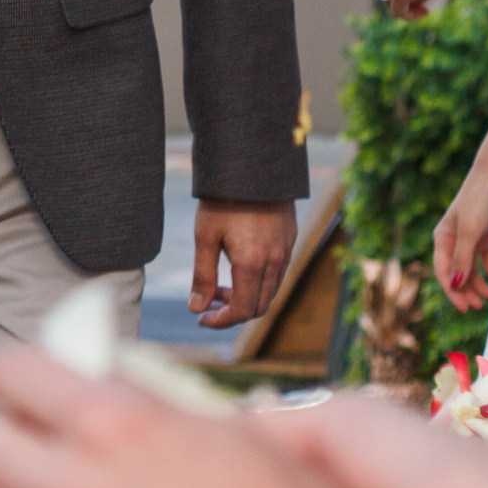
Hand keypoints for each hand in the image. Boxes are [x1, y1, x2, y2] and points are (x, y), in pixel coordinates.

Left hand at [189, 199, 295, 328]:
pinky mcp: (290, 241)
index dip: (221, 320)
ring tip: (218, 287)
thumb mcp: (205, 236)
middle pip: (259, 306)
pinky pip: (277, 274)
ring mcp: (286, 252)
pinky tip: (236, 269)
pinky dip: (258, 282)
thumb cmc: (223, 200)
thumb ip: (202, 276)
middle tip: (206, 304)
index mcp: (252, 264)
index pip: (243, 310)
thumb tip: (196, 308)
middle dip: (232, 311)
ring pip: (270, 291)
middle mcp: (275, 262)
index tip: (201, 318)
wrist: (252, 167)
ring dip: (246, 297)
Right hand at [433, 157, 487, 312]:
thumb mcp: (472, 231)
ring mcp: (470, 238)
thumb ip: (464, 258)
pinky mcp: (485, 235)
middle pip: (456, 273)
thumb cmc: (479, 198)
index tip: (463, 308)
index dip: (452, 291)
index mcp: (443, 238)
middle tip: (476, 308)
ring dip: (478, 284)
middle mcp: (454, 240)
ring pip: (471, 269)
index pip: (444, 271)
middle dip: (465, 291)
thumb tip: (456, 285)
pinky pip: (484, 260)